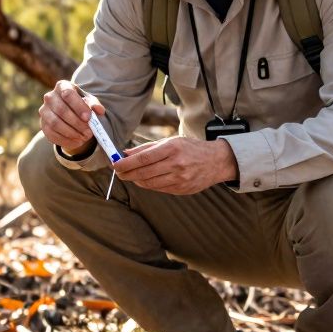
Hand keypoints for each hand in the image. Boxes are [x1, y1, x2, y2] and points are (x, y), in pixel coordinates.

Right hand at [39, 80, 105, 154]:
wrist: (70, 114)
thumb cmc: (80, 105)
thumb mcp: (89, 102)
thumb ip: (94, 104)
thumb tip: (99, 110)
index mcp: (62, 86)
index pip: (68, 94)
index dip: (78, 106)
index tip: (88, 117)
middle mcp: (50, 97)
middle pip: (61, 110)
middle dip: (77, 123)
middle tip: (89, 132)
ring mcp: (44, 111)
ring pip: (55, 123)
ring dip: (71, 133)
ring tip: (84, 138)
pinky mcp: (43, 125)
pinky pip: (52, 134)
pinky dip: (66, 140)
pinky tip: (77, 142)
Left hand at [113, 136, 238, 194]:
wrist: (217, 161)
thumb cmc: (190, 148)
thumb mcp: (170, 141)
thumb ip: (147, 148)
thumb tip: (125, 153)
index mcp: (172, 148)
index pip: (143, 158)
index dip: (126, 163)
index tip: (115, 164)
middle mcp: (176, 164)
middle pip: (144, 172)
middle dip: (127, 173)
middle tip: (118, 172)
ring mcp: (180, 179)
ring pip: (149, 183)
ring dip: (136, 180)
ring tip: (130, 175)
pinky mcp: (182, 189)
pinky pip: (159, 189)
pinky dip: (148, 184)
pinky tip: (145, 179)